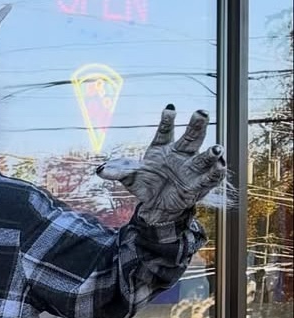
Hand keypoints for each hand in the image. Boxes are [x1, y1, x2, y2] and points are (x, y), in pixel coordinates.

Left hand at [96, 105, 227, 224]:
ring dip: (211, 153)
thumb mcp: (130, 177)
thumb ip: (118, 171)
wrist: (156, 206)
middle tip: (201, 112)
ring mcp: (191, 169)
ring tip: (216, 148)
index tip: (169, 108)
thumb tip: (100, 170)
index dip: (167, 120)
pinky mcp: (199, 185)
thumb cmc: (146, 185)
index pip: (165, 131)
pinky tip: (220, 167)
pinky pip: (210, 178)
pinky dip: (215, 173)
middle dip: (197, 124)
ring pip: (204, 157)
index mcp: (163, 148)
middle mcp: (181, 154)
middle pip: (191, 137)